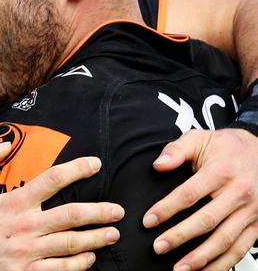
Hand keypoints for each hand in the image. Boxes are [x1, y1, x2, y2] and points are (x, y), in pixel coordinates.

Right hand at [0, 144, 123, 269]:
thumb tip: (5, 145)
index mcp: (12, 203)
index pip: (51, 180)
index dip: (77, 170)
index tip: (95, 164)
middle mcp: (24, 228)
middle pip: (72, 217)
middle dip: (99, 212)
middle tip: (119, 210)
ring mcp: (26, 255)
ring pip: (71, 246)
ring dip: (96, 239)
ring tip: (113, 233)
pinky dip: (78, 265)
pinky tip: (90, 260)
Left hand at [143, 129, 257, 269]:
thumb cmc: (227, 146)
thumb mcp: (200, 138)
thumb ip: (177, 150)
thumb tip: (158, 165)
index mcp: (221, 172)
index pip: (189, 194)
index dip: (166, 209)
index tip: (148, 221)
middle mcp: (238, 194)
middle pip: (206, 221)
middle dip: (180, 237)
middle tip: (158, 247)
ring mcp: (251, 212)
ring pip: (225, 240)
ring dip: (201, 258)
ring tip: (179, 269)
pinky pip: (241, 249)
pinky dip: (223, 264)